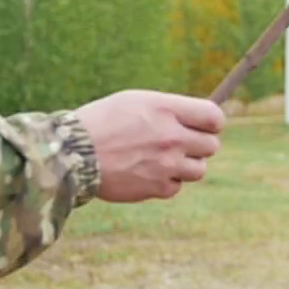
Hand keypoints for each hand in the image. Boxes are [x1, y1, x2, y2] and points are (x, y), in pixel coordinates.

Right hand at [73, 89, 225, 202]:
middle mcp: (172, 136)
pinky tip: (145, 173)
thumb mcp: (135, 102)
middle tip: (177, 144)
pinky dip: (165, 182)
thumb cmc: (101, 122)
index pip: (214, 117)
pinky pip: (176, 187)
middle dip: (198, 145)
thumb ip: (168, 109)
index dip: (211, 123)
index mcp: (167, 110)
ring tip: (160, 160)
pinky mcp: (156, 187)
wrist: (73, 152)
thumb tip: (195, 120)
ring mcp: (166, 164)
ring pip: (198, 169)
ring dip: (185, 165)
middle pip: (211, 146)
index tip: (200, 126)